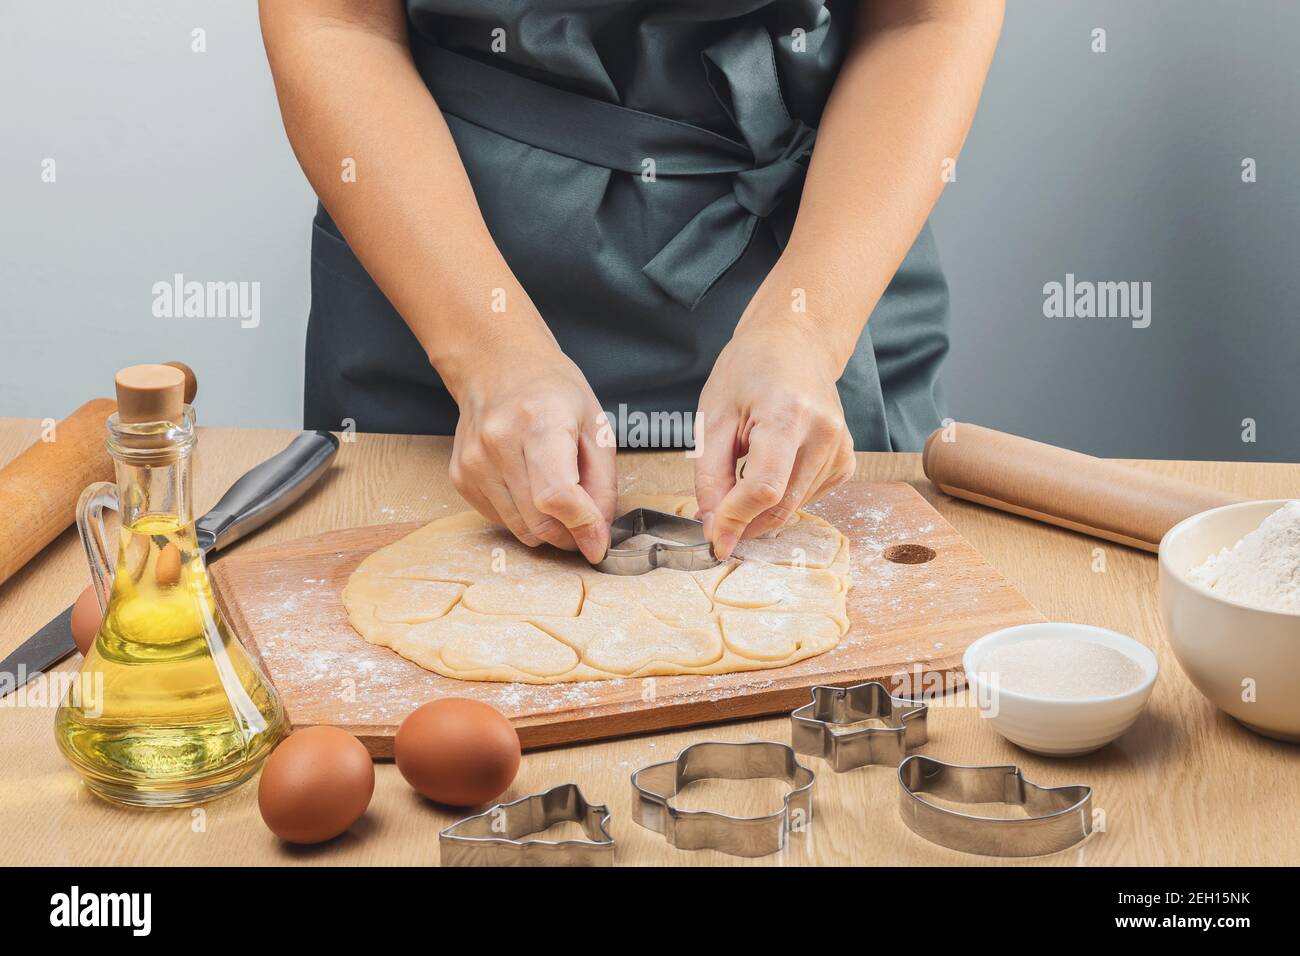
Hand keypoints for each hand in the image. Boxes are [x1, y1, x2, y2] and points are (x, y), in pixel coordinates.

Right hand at [447, 339, 615, 562]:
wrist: (497, 365)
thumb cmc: (553, 391)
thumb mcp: (595, 425)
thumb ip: (602, 483)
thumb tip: (597, 534)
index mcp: (539, 421)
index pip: (557, 495)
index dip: (582, 526)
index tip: (599, 543)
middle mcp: (498, 441)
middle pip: (538, 520)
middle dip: (569, 535)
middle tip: (586, 526)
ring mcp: (474, 461)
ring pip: (520, 528)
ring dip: (548, 529)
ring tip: (561, 502)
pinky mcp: (461, 476)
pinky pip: (501, 520)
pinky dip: (524, 517)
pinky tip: (531, 487)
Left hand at [693, 320, 855, 558]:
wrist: (795, 343)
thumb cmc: (748, 371)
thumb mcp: (712, 415)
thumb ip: (710, 474)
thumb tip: (713, 525)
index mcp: (788, 414)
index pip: (764, 488)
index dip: (735, 519)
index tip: (713, 539)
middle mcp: (825, 432)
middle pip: (781, 504)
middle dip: (744, 522)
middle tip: (716, 521)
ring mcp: (841, 447)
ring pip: (793, 506)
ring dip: (760, 508)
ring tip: (740, 473)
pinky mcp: (846, 460)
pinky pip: (807, 497)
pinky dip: (782, 496)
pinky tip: (771, 467)